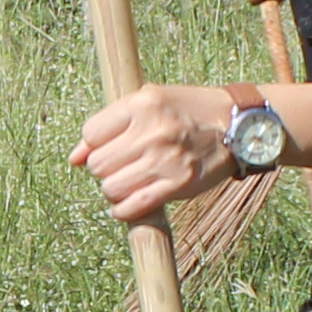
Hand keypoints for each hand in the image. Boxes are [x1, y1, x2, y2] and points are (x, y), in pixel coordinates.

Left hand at [70, 83, 232, 224]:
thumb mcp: (150, 101)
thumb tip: (73, 158)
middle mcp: (152, 131)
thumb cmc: (188, 110)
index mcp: (143, 104)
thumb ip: (109, 124)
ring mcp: (165, 160)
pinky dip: (124, 210)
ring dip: (114, 190)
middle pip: (98, 165)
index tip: (110, 146)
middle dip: (104, 169)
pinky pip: (133, 207)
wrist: (239, 126)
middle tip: (122, 165)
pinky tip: (129, 202)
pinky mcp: (178, 185)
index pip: (91, 133)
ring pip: (111, 188)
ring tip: (129, 181)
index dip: (95, 144)